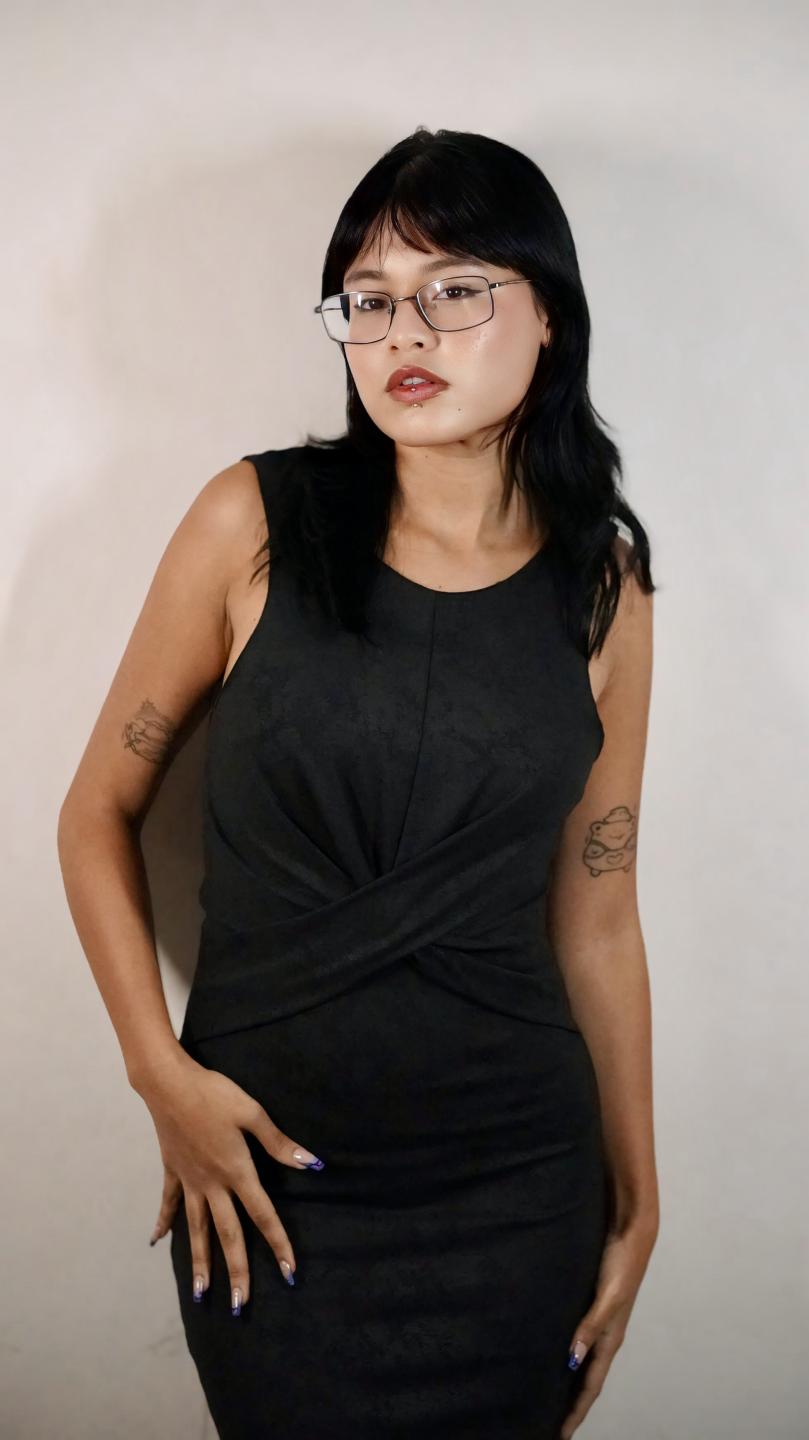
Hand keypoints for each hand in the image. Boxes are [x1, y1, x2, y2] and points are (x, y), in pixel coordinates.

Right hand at [138, 1052, 324, 1311]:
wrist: (168, 1083)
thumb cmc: (214, 1093)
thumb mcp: (252, 1113)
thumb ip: (278, 1143)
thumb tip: (312, 1164)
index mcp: (236, 1171)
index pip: (263, 1215)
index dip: (279, 1244)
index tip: (289, 1272)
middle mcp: (212, 1184)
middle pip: (228, 1235)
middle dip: (237, 1272)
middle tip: (241, 1307)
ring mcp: (189, 1181)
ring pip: (197, 1230)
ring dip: (200, 1263)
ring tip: (201, 1295)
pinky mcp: (172, 1170)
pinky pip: (169, 1202)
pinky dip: (164, 1222)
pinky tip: (158, 1242)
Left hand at [559, 1213, 657, 1438]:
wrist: (631, 1232)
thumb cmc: (622, 1263)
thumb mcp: (608, 1296)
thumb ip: (591, 1325)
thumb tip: (572, 1359)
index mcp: (611, 1339)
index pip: (591, 1385)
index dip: (577, 1411)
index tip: (561, 1434)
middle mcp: (606, 1335)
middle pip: (587, 1380)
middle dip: (573, 1405)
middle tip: (552, 1425)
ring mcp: (599, 1321)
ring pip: (582, 1362)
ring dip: (569, 1382)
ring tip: (549, 1397)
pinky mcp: (592, 1306)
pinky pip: (578, 1340)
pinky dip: (568, 1356)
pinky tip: (553, 1354)